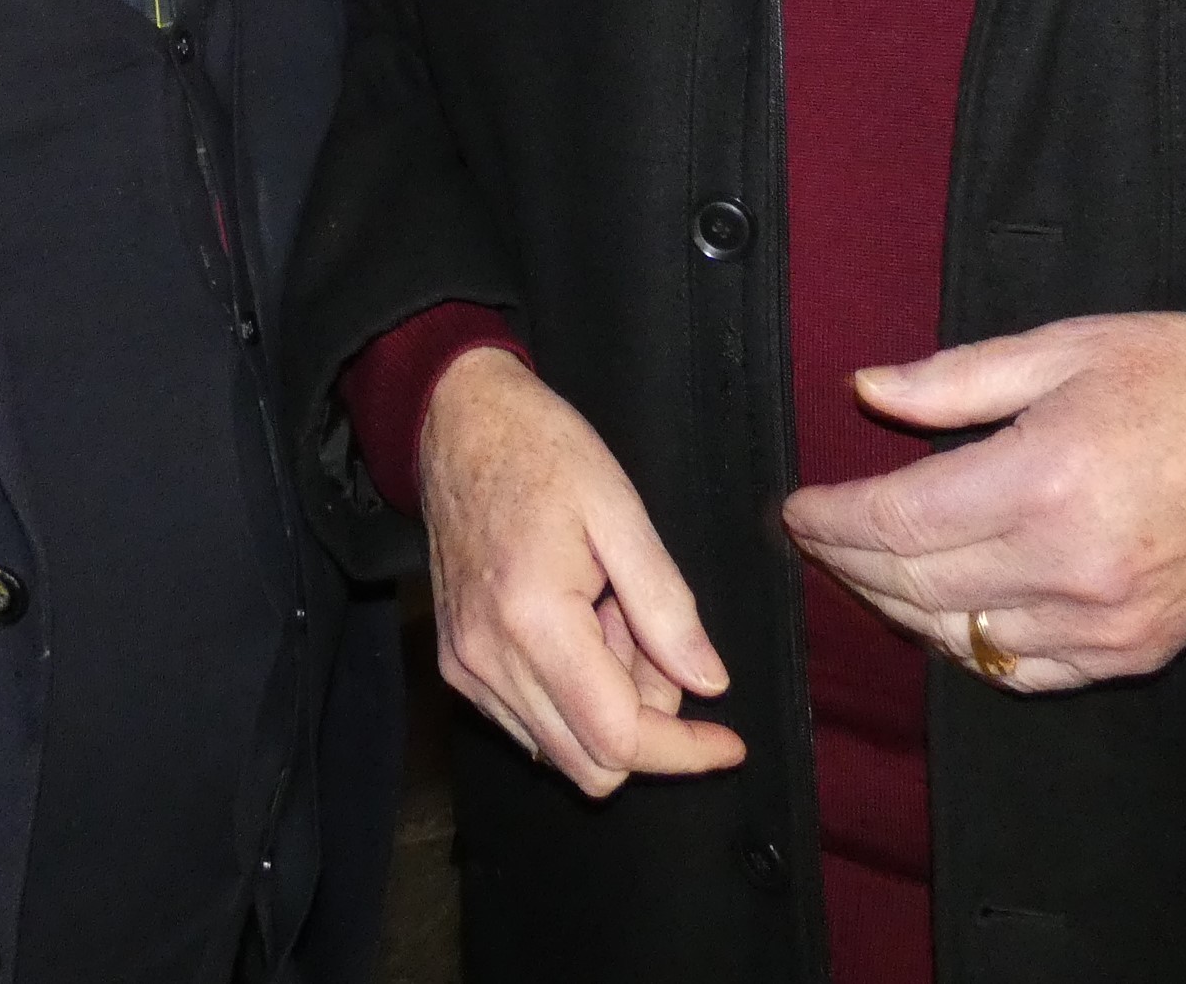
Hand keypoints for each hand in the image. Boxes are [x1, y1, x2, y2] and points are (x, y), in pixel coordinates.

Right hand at [419, 347, 743, 793]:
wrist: (458, 421)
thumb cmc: (542, 450)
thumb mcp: (621, 510)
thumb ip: (667, 605)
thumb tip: (709, 684)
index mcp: (533, 619)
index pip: (619, 738)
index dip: (684, 751)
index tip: (729, 741)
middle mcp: (488, 660)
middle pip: (591, 765)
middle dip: (646, 722)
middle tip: (657, 637)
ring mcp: (465, 668)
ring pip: (561, 752)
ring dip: (608, 710)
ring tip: (614, 617)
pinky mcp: (456, 665)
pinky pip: (529, 725)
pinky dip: (572, 699)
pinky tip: (581, 627)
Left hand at [779, 313, 1185, 692]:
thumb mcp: (1067, 347)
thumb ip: (956, 380)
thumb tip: (865, 390)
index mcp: (1044, 480)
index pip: (896, 523)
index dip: (830, 519)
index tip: (796, 506)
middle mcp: (1069, 564)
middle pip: (914, 587)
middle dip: (846, 563)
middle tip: (815, 536)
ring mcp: (1104, 621)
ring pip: (958, 639)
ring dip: (894, 608)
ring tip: (861, 570)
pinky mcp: (1134, 652)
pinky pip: (1022, 671)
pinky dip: (965, 648)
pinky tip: (938, 614)